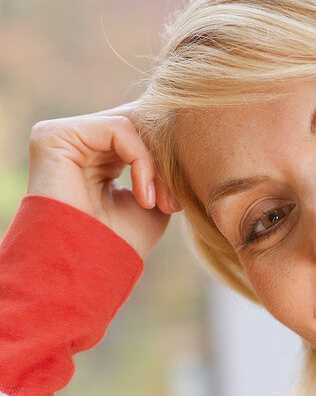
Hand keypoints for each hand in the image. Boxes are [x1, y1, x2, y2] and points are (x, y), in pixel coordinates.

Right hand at [26, 104, 180, 260]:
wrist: (88, 272)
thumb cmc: (118, 245)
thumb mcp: (152, 202)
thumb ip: (162, 168)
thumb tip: (180, 140)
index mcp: (95, 158)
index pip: (139, 135)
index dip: (166, 159)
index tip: (178, 204)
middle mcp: (76, 144)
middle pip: (137, 123)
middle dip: (165, 159)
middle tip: (174, 202)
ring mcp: (63, 137)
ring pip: (132, 125)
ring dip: (157, 165)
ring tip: (161, 204)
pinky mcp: (54, 135)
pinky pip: (119, 129)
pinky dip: (142, 161)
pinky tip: (145, 198)